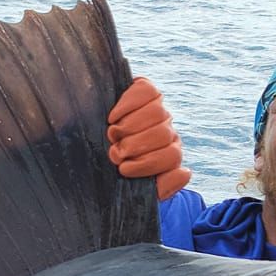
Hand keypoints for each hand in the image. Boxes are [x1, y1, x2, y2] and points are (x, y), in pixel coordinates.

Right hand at [108, 77, 191, 199]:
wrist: (91, 145)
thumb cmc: (115, 171)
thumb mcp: (139, 186)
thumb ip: (164, 186)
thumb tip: (184, 172)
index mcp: (169, 154)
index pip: (172, 156)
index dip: (147, 164)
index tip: (124, 169)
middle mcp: (166, 130)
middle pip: (163, 133)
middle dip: (134, 146)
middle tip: (116, 152)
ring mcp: (157, 108)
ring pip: (157, 112)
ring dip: (129, 127)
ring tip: (113, 135)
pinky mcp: (144, 89)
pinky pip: (146, 90)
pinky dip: (127, 104)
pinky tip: (113, 116)